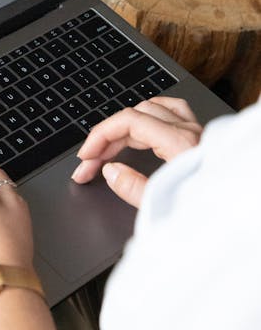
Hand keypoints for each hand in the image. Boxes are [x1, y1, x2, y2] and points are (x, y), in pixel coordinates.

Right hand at [71, 97, 202, 207]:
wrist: (244, 220)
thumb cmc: (215, 215)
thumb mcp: (166, 208)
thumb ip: (133, 188)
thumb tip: (111, 172)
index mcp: (180, 143)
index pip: (129, 121)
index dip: (101, 135)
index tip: (86, 157)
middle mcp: (190, 131)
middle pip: (136, 116)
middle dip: (107, 137)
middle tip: (90, 163)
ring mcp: (197, 132)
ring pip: (151, 110)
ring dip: (125, 127)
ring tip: (109, 147)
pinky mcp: (201, 139)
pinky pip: (171, 112)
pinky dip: (149, 116)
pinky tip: (140, 128)